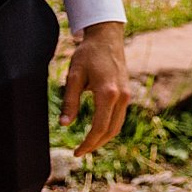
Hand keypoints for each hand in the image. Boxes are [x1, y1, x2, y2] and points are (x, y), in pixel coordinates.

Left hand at [60, 20, 129, 153]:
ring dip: (103, 138)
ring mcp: (126, 95)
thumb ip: (70, 101)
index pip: (99, 127)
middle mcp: (121, 97)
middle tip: (80, 152)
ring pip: (117, 125)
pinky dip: (109, 127)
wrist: (107, 38)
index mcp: (108, 93)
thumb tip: (65, 124)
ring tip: (88, 144)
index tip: (76, 152)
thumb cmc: (88, 55)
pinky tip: (97, 130)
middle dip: (96, 144)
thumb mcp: (74, 76)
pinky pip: (119, 117)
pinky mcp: (126, 93)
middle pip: (111, 131)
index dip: (88, 143)